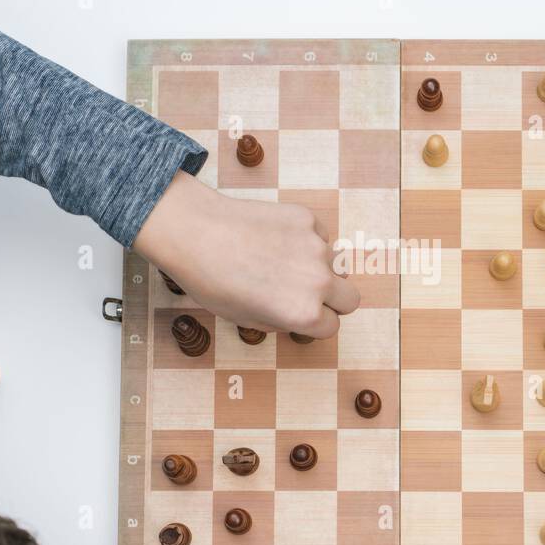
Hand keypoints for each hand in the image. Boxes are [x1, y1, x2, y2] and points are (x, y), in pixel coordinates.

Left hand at [133, 171, 358, 337]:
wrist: (195, 231)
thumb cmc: (211, 280)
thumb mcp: (244, 319)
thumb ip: (280, 321)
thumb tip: (296, 315)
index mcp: (303, 313)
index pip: (331, 326)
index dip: (315, 323)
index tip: (301, 315)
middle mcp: (318, 281)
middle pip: (350, 299)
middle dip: (334, 301)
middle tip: (306, 294)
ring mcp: (316, 246)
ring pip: (335, 264)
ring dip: (318, 267)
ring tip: (280, 262)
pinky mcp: (307, 218)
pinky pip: (320, 235)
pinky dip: (306, 240)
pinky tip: (274, 239)